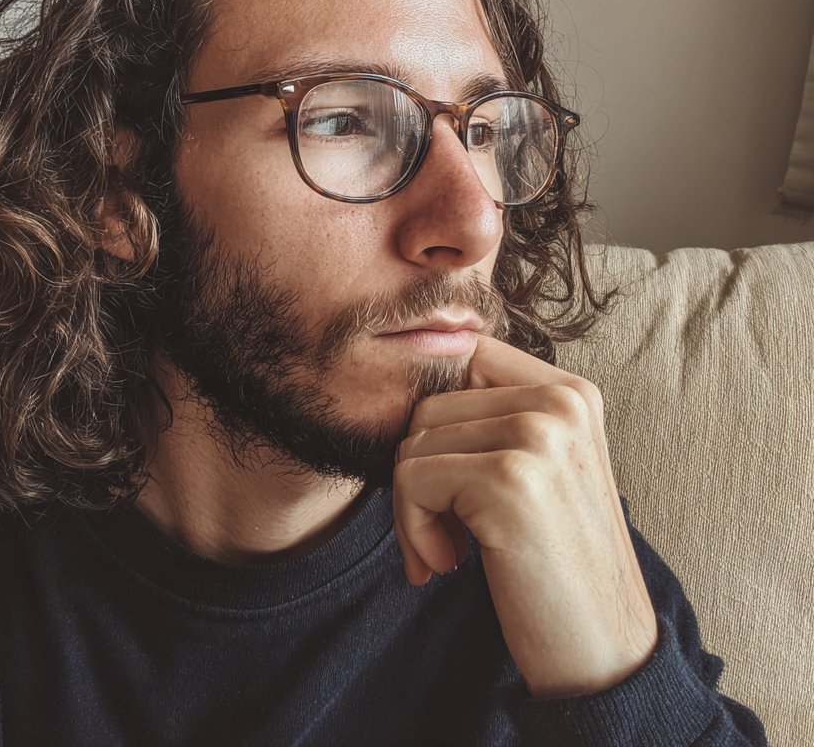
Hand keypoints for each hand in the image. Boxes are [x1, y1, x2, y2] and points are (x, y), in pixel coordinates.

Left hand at [391, 334, 658, 697]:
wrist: (606, 656)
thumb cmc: (558, 564)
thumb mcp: (542, 470)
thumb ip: (495, 419)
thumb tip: (406, 374)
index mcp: (571, 390)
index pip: (464, 356)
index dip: (435, 416)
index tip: (445, 479)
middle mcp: (561, 400)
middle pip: (428, 404)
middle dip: (417, 472)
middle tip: (443, 530)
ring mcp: (539, 435)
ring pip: (413, 442)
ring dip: (410, 506)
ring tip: (451, 548)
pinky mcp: (509, 479)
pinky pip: (411, 478)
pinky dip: (412, 528)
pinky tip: (449, 562)